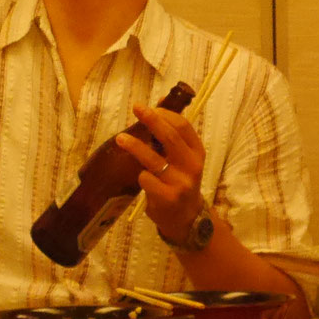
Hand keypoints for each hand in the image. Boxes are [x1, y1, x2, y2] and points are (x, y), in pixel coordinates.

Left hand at [115, 103, 206, 244]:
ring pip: (153, 159)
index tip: (147, 107)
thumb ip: (173, 134)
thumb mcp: (184, 158)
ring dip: (135, 146)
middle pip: (170, 138)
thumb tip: (161, 101)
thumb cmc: (180, 181)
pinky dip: (140, 175)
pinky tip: (141, 178)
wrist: (186, 218)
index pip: (183, 126)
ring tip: (120, 139)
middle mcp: (192, 166)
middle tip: (136, 109)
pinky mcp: (168, 198)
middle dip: (152, 120)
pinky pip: (146, 179)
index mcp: (197, 152)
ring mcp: (181, 183)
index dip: (164, 114)